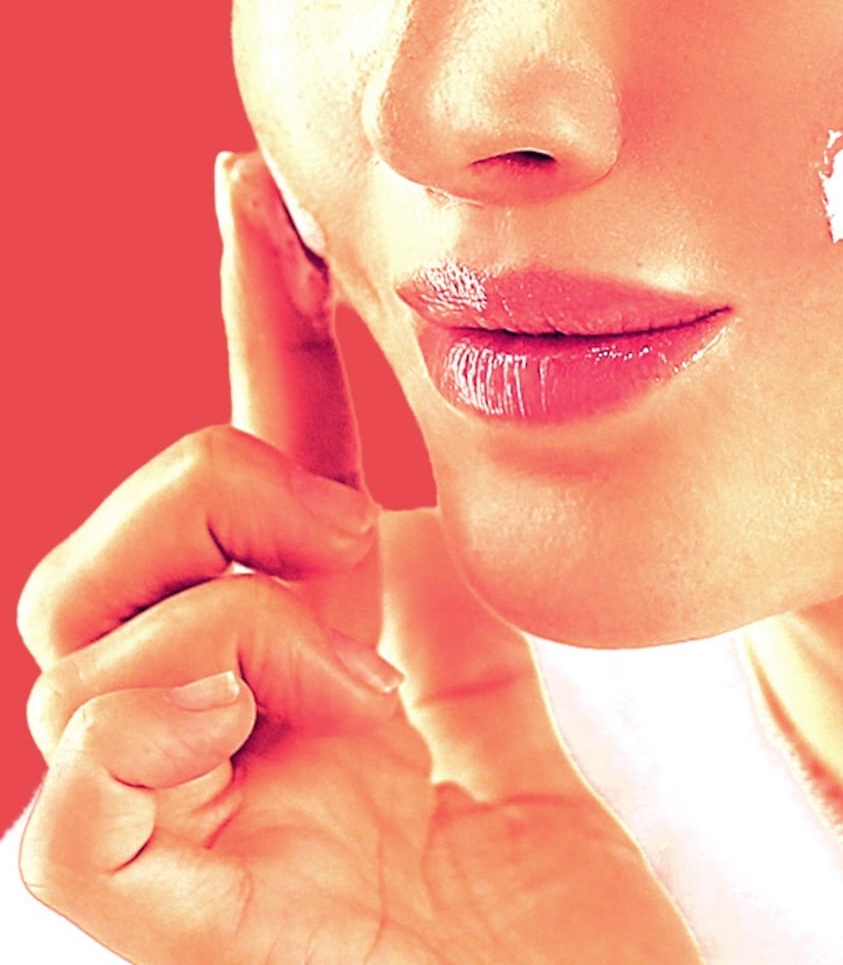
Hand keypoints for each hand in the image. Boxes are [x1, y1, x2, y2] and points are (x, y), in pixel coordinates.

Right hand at [16, 152, 701, 964]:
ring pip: (88, 624)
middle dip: (233, 487)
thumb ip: (441, 565)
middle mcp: (206, 705)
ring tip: (347, 691)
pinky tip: (269, 737)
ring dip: (240, 620)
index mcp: (294, 642)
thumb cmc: (531, 892)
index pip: (252, 442)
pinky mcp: (133, 897)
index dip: (253, 309)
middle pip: (133, 518)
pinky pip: (74, 773)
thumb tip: (405, 438)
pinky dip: (175, 717)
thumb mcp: (492, 673)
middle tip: (344, 549)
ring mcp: (154, 800)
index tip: (257, 185)